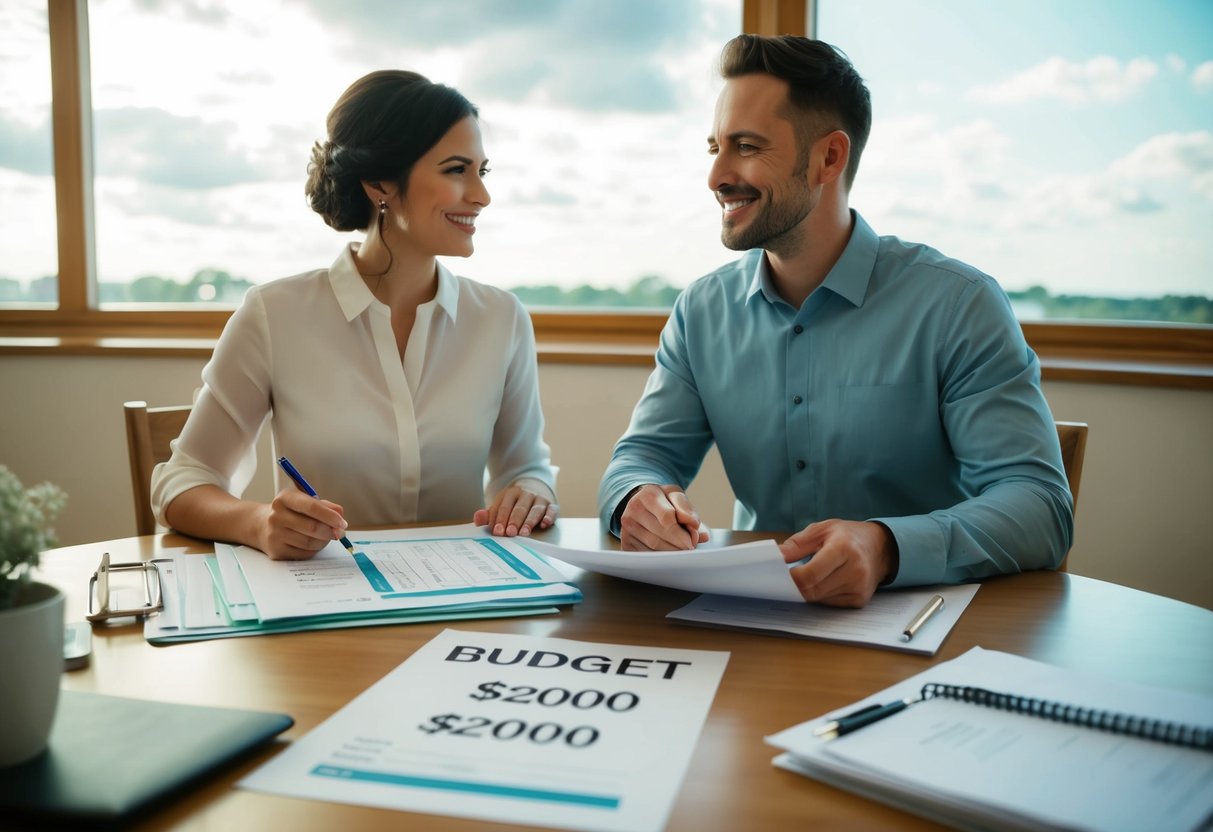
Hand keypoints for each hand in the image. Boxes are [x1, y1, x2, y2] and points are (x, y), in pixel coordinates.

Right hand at [258, 487, 348, 560]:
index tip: (342, 523)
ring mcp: (274, 534)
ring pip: (310, 542)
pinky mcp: (276, 550)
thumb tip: (340, 514)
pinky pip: (303, 553)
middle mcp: (276, 515)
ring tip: (326, 537)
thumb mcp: (304, 501)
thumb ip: (325, 506)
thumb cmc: (291, 512)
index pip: (312, 507)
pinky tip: (314, 543)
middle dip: (330, 531)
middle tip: (339, 532)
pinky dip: (314, 550)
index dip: (330, 516)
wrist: (262, 525)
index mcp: (285, 498)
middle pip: (312, 527)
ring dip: (324, 541)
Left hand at [474, 484, 557, 536]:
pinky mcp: (551, 505)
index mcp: (510, 494)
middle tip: (509, 533)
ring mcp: (539, 499)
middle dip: (513, 521)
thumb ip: (488, 515)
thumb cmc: (513, 504)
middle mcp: (526, 494)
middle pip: (519, 509)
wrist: (533, 489)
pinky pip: (551, 510)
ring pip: (534, 510)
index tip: (496, 531)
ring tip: (524, 533)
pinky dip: (549, 516)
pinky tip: (544, 524)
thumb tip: (477, 518)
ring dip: (529, 522)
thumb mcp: (500, 506)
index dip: (499, 520)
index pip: (503, 507)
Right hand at [619, 484, 710, 550]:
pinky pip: (645, 555)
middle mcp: (633, 510)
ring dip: (670, 553)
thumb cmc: (664, 501)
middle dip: (677, 546)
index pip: (666, 517)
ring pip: (651, 547)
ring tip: (681, 552)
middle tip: (689, 550)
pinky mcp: (625, 542)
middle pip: (658, 535)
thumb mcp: (677, 497)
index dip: (681, 533)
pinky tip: (668, 555)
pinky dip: (659, 559)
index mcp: (648, 495)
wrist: (642, 503)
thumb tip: (698, 530)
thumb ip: (688, 511)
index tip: (692, 542)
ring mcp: (627, 527)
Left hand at [779, 519, 897, 607]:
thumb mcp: (821, 529)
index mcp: (844, 549)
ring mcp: (859, 588)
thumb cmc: (847, 535)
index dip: (791, 578)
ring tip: (807, 575)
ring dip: (807, 590)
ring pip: (819, 599)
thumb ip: (796, 544)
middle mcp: (855, 570)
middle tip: (785, 578)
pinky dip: (820, 595)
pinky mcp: (859, 600)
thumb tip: (775, 557)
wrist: (880, 547)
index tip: (779, 573)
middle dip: (795, 586)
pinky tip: (823, 582)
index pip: (810, 574)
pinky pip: (829, 603)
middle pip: (813, 590)